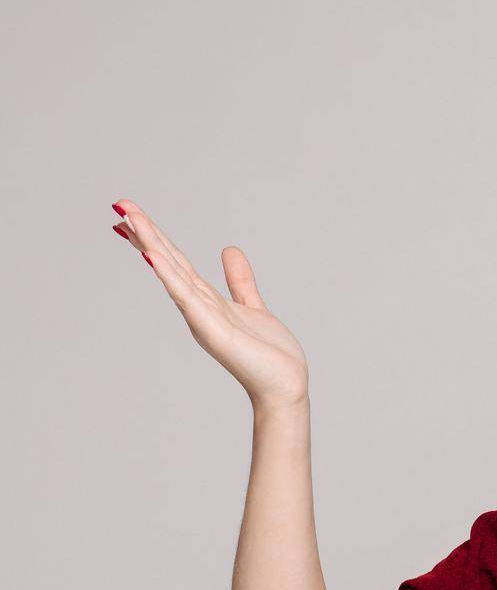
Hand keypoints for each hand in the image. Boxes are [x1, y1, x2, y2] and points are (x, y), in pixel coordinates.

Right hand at [112, 199, 309, 411]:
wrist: (284, 386)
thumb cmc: (267, 355)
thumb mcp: (251, 306)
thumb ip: (238, 280)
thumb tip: (228, 249)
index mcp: (205, 300)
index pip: (177, 261)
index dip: (156, 236)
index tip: (132, 212)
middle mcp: (198, 307)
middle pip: (168, 262)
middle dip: (146, 232)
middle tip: (120, 203)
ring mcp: (202, 318)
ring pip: (173, 274)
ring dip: (152, 245)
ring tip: (130, 219)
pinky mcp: (213, 330)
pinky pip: (187, 298)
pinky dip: (170, 277)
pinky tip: (153, 257)